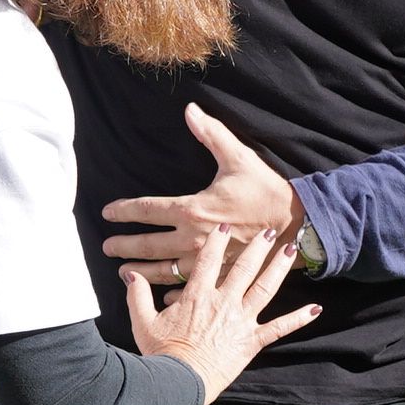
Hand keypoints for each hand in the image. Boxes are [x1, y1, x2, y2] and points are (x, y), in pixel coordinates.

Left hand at [100, 103, 303, 276]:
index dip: (123, 211)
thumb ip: (211, 134)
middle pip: (147, 245)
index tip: (107, 212)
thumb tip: (190, 110)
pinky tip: (160, 294)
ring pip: (163, 270)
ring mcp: (206, 261)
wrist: (297, 223)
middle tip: (107, 247)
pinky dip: (171, 293)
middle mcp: (193, 238)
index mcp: (193, 209)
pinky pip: (189, 287)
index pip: (146, 210)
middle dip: (124, 246)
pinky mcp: (220, 274)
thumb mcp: (238, 157)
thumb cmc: (266, 190)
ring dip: (141, 272)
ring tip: (124, 273)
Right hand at [121, 229, 320, 404]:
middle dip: (256, 245)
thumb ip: (137, 296)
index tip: (225, 224)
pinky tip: (316, 308)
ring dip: (279, 267)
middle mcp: (222, 302)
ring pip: (265, 288)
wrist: (178, 382)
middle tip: (269, 228)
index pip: (208, 260)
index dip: (217, 240)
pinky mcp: (253, 341)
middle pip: (243, 267)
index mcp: (197, 296)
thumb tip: (129, 275)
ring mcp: (241, 320)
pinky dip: (299, 318)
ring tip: (291, 248)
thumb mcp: (142, 322)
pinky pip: (280, 328)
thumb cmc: (160, 355)